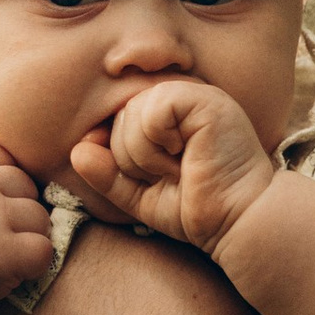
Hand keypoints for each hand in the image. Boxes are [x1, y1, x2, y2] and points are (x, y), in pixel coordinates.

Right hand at [0, 143, 55, 314]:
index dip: (2, 185)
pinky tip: (8, 276)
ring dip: (27, 240)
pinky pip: (44, 250)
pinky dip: (33, 266)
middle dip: (17, 213)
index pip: (1, 156)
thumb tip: (0, 171)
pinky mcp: (5, 251)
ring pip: (40, 218)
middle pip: (25, 186)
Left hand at [68, 79, 278, 253]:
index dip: (122, 157)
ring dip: (147, 156)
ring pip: (131, 115)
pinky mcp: (203, 98)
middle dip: (133, 160)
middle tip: (172, 176)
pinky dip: (160, 144)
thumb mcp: (141, 196)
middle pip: (119, 118)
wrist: (237, 221)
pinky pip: (151, 111)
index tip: (158, 179)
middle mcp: (178, 97)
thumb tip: (77, 152)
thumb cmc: (199, 208)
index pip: (115, 123)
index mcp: (166, 115)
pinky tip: (186, 156)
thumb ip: (109, 174)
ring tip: (180, 168)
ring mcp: (192, 93)